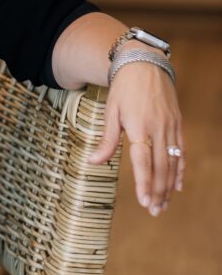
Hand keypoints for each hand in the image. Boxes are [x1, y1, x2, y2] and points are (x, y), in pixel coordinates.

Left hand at [87, 59, 185, 215]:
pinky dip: (180, 169)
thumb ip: (107, 139)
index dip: (145, 183)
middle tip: (154, 211)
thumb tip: (93, 162)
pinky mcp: (177, 124)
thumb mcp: (110, 111)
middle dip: (158, 191)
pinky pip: (181, 151)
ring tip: (163, 204)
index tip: (144, 202)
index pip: (143, 161)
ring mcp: (171, 126)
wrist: (144, 64)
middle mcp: (159, 128)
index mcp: (139, 126)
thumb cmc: (123, 88)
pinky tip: (177, 185)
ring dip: (168, 185)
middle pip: (161, 166)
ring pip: (173, 161)